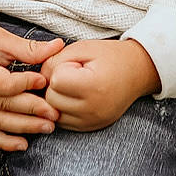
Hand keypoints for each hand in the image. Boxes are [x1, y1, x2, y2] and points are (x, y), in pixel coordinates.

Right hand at [0, 12, 63, 150]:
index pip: (4, 85)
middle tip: (55, 113)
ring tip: (47, 127)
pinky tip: (23, 144)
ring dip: (23, 128)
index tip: (45, 81)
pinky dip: (4, 141)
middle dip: (32, 111)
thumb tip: (58, 46)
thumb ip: (29, 48)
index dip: (26, 84)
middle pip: (3, 106)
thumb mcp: (1, 37)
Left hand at [40, 38, 161, 131]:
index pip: (55, 81)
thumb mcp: (83, 48)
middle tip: (73, 73)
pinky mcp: (91, 127)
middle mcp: (93, 109)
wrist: (138, 71)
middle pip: (51, 99)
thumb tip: (38, 77)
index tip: (75, 63)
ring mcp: (92, 121)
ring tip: (73, 84)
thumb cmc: (110, 56)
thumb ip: (56, 59)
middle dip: (55, 84)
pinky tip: (75, 96)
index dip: (60, 67)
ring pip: (54, 113)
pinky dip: (63, 109)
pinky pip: (63, 122)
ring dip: (57, 98)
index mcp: (93, 86)